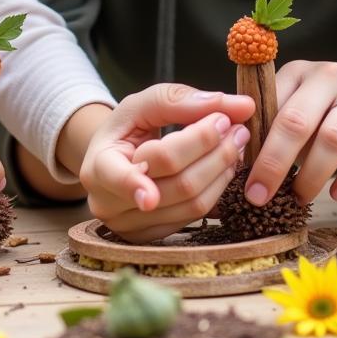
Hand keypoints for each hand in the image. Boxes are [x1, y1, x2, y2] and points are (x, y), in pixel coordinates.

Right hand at [79, 83, 253, 242]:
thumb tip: (240, 105)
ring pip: (193, 204)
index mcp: (97, 168)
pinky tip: (223, 165)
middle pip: (177, 183)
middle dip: (213, 150)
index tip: (185, 164)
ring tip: (235, 142)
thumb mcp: (141, 105)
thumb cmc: (127, 129)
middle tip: (236, 126)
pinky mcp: (155, 237)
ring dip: (222, 169)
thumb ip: (181, 100)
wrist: (113, 160)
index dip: (157, 172)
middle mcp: (109, 205)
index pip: (125, 175)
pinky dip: (218, 187)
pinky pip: (198, 216)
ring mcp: (131, 227)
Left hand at [245, 62, 336, 206]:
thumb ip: (270, 121)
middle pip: (296, 121)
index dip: (251, 141)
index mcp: (297, 72)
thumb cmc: (329, 107)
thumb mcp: (299, 102)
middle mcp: (329, 77)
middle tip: (259, 196)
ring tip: (299, 198)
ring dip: (312, 175)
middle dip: (274, 162)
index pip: (267, 105)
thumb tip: (233, 155)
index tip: (237, 172)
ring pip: (333, 138)